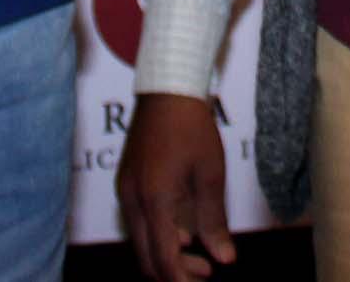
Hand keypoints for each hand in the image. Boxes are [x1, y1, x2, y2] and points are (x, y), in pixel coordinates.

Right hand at [118, 92, 234, 278]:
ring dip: (167, 255)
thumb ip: (214, 221)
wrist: (167, 88)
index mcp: (153, 201)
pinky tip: (183, 230)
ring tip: (200, 256)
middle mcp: (132, 200)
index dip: (183, 280)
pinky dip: (158, 236)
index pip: (164, 260)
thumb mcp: (210, 175)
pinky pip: (138, 223)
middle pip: (147, 258)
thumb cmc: (192, 127)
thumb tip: (224, 259)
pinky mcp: (126, 182)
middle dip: (175, 273)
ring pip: (140, 243)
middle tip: (206, 272)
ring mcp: (125, 191)